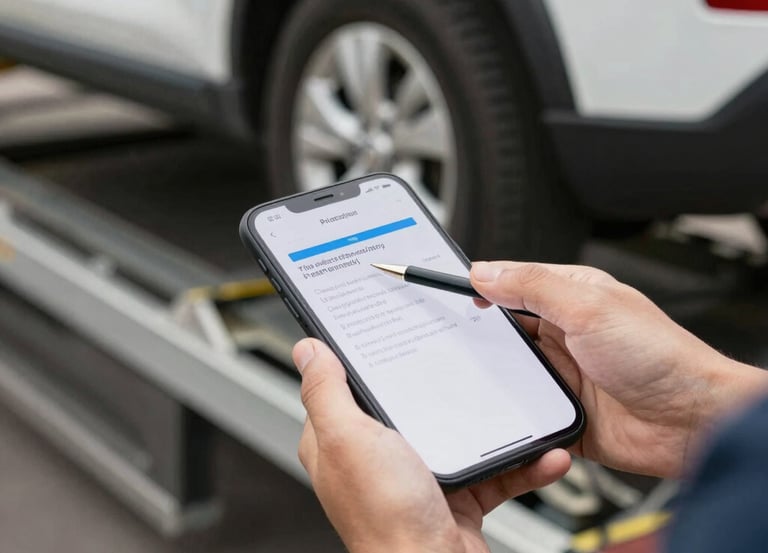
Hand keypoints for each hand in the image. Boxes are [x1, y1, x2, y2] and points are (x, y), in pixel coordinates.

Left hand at [294, 338, 570, 552]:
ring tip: (517, 405)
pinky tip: (540, 454)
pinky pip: (492, 469)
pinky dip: (519, 463)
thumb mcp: (349, 440)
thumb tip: (308, 350)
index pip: (346, 384)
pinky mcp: (456, 495)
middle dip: (440, 383)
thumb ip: (327, 393)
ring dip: (492, 423)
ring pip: (457, 433)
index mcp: (342, 441)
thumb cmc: (387, 520)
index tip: (391, 330)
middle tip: (466, 358)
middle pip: (409, 402)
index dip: (365, 355)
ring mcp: (418, 476)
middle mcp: (377, 459)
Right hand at [470, 261, 767, 477]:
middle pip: (507, 328)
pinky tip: (499, 406)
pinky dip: (510, 407)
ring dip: (496, 371)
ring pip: (509, 368)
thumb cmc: (661, 358)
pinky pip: (523, 407)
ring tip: (470, 371)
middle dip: (480, 331)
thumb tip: (486, 271)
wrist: (692, 423)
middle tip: (447, 335)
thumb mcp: (588, 307)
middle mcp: (566, 333)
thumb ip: (533, 286)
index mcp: (572, 297)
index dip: (481, 286)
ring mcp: (564, 372)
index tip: (448, 291)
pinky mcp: (562, 409)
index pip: (514, 283)